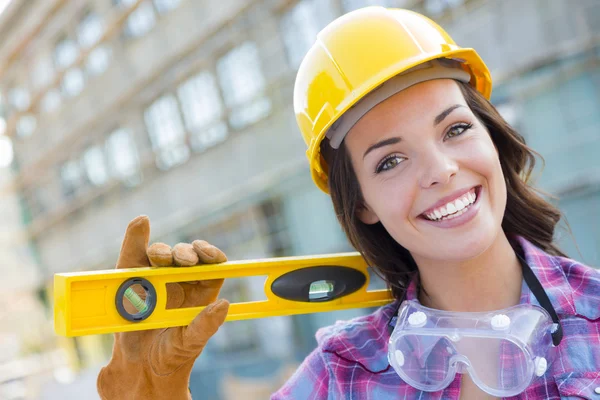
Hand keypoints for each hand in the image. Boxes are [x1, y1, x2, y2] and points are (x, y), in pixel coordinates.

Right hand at [97, 216, 228, 399]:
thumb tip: (223, 304)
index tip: (210, 256)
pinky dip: (135, 238)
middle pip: (186, 256)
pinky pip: (132, 256)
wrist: (138, 370)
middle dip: (186, 253)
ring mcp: (155, 279)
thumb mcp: (191, 343)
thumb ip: (206, 325)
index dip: (212, 255)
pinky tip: (140, 225)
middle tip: (184, 261)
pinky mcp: (130, 280)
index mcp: (201, 291)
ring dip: (161, 250)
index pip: (211, 265)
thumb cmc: (172, 357)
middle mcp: (180, 281)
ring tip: (159, 258)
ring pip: (160, 254)